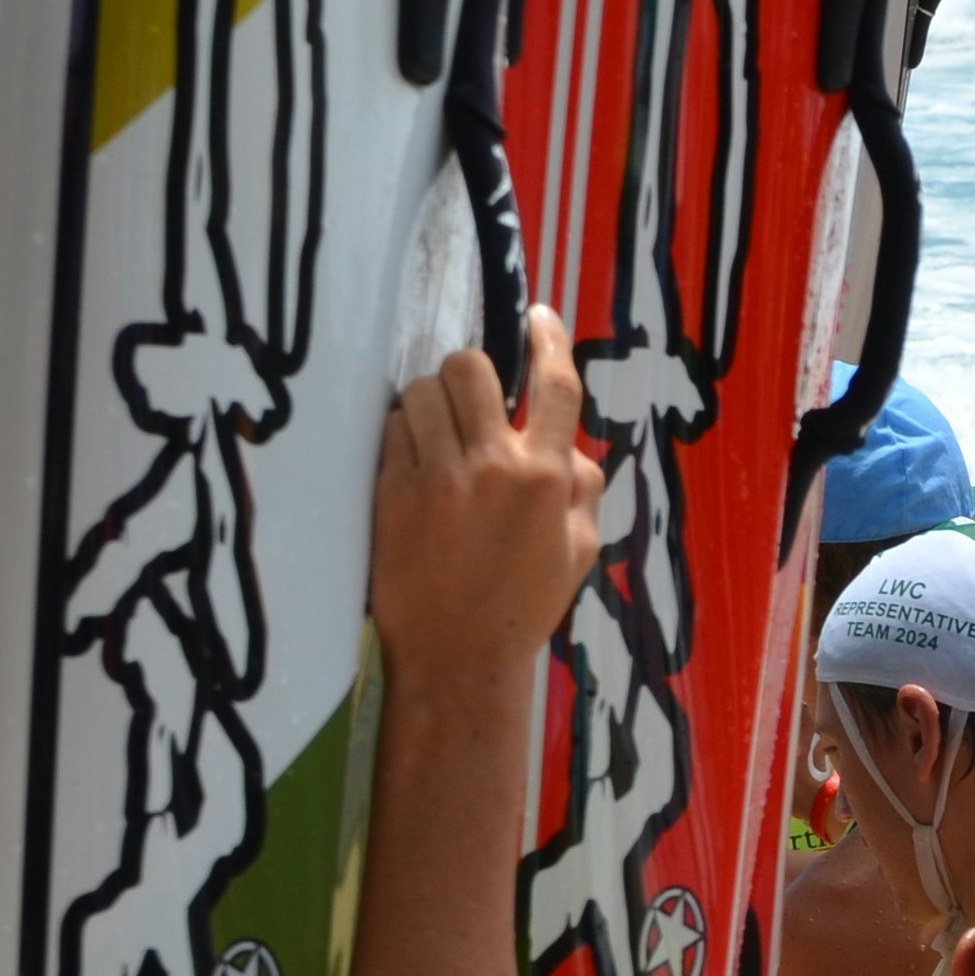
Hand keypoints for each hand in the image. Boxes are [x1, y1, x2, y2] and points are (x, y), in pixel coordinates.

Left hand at [371, 307, 600, 696]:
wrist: (457, 658)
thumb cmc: (524, 605)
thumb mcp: (580, 550)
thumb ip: (582, 488)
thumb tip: (568, 443)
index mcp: (546, 479)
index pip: (555, 386)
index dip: (548, 340)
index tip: (536, 317)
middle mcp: (492, 468)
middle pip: (472, 367)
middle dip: (471, 373)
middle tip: (471, 401)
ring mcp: (437, 479)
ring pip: (423, 392)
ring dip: (432, 403)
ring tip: (438, 435)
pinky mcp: (392, 493)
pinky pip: (392, 431)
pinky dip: (404, 436)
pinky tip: (413, 466)